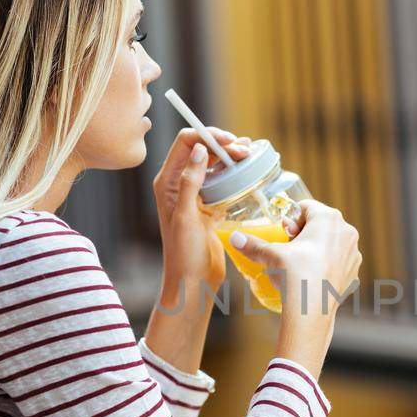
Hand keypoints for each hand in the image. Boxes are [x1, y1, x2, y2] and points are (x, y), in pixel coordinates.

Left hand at [152, 127, 251, 291]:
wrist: (193, 281)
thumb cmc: (184, 254)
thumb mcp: (186, 216)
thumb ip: (190, 182)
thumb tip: (200, 149)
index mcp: (166, 182)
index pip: (185, 143)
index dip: (207, 136)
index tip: (229, 142)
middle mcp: (179, 183)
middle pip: (201, 149)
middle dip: (223, 144)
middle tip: (245, 150)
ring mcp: (195, 193)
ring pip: (213, 163)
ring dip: (230, 156)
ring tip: (249, 155)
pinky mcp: (209, 204)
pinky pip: (221, 179)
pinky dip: (234, 171)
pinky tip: (248, 170)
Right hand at [228, 199, 360, 317]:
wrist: (312, 310)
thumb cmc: (295, 275)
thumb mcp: (272, 256)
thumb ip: (253, 244)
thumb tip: (234, 238)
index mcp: (329, 218)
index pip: (306, 207)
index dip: (292, 218)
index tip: (283, 231)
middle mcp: (346, 231)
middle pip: (320, 223)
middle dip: (303, 233)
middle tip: (289, 247)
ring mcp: (353, 253)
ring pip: (331, 242)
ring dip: (316, 248)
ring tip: (299, 263)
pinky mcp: (354, 271)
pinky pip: (338, 261)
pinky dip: (326, 264)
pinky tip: (312, 276)